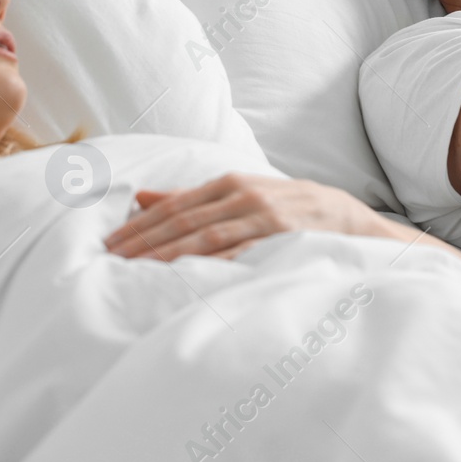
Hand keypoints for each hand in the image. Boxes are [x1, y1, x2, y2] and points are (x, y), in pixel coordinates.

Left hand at [103, 173, 375, 260]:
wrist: (349, 220)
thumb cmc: (289, 210)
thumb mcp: (242, 195)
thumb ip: (192, 197)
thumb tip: (140, 198)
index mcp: (230, 183)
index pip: (174, 206)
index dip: (140, 225)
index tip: (111, 244)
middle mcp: (244, 197)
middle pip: (183, 221)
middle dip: (144, 241)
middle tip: (112, 260)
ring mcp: (264, 219)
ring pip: (206, 239)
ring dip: (167, 255)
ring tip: (137, 271)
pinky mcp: (282, 241)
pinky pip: (240, 256)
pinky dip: (211, 266)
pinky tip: (187, 278)